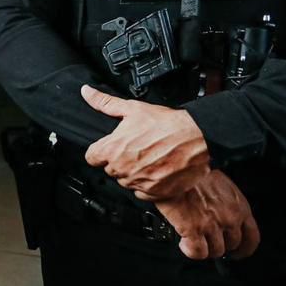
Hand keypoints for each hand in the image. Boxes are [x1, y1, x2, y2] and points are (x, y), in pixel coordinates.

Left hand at [82, 85, 209, 200]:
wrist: (197, 137)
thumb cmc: (166, 123)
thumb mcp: (132, 108)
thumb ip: (105, 103)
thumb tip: (87, 92)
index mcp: (113, 149)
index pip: (92, 157)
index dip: (100, 151)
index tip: (112, 147)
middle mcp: (123, 169)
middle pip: (110, 169)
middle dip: (119, 160)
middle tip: (137, 148)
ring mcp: (139, 182)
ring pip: (127, 181)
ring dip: (134, 172)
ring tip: (150, 157)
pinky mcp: (155, 193)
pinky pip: (143, 193)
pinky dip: (148, 184)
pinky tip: (158, 169)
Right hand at [155, 170, 260, 260]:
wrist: (175, 167)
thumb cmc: (193, 171)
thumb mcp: (220, 183)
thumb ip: (226, 202)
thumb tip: (220, 215)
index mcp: (239, 205)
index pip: (252, 237)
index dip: (244, 249)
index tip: (238, 252)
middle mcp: (230, 217)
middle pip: (231, 245)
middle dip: (219, 245)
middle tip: (207, 240)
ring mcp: (213, 225)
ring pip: (215, 251)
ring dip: (203, 248)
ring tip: (192, 238)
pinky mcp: (194, 230)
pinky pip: (198, 252)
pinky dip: (190, 250)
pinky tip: (184, 243)